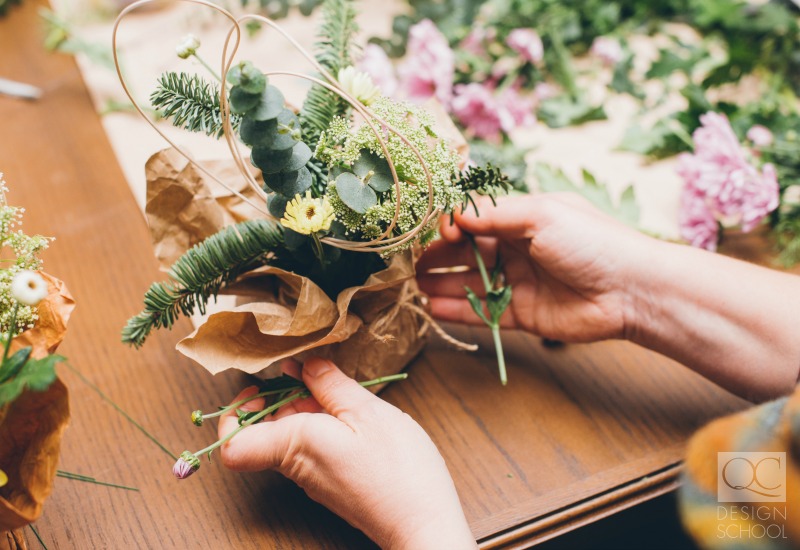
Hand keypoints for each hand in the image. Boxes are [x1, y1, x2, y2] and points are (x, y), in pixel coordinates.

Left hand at [218, 357, 476, 548]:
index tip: (258, 388)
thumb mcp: (366, 411)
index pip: (233, 444)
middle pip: (264, 430)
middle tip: (309, 376)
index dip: (234, 414)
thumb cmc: (398, 469)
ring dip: (305, 408)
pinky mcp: (333, 482)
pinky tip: (352, 413)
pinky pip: (312, 447)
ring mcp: (314, 477)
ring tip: (337, 391)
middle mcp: (296, 465)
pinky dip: (323, 423)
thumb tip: (305, 364)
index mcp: (294, 445)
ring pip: (290, 436)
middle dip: (280, 397)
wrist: (424, 522)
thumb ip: (331, 384)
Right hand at [419, 193, 649, 342]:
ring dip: (441, 285)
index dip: (450, 226)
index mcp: (522, 219)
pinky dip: (456, 312)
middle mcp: (516, 249)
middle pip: (466, 252)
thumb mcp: (540, 214)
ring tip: (413, 287)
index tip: (436, 233)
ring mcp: (517, 282)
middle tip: (409, 264)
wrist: (631, 290)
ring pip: (469, 283)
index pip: (474, 220)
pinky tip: (432, 309)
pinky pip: (482, 313)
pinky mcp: (521, 314)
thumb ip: (492, 214)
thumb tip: (451, 214)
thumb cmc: (590, 242)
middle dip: (438, 257)